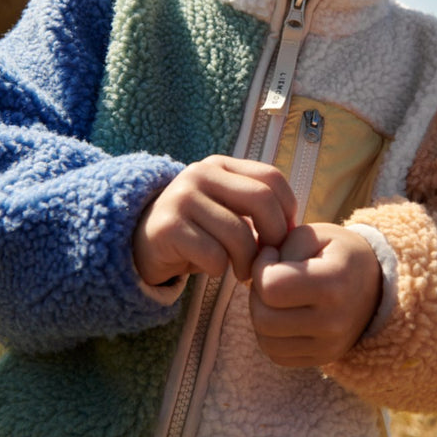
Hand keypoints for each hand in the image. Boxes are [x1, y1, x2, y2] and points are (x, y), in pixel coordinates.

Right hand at [133, 155, 296, 285]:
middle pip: (262, 201)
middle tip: (268, 260)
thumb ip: (256, 208)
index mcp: (220, 165)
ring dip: (247, 262)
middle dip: (274, 237)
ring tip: (242, 272)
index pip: (272, 178)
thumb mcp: (227, 209)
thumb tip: (295, 228)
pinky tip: (211, 269)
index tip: (284, 237)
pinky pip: (213, 255)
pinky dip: (219, 269)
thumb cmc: (197, 232)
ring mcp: (181, 198)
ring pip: (239, 234)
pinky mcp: (168, 228)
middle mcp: (200, 174)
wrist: (141, 245)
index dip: (288, 210)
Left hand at [249, 223, 381, 367]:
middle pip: (263, 318)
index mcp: (333, 284)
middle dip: (256, 293)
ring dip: (261, 315)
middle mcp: (333, 322)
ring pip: (265, 341)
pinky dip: (271, 335)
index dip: (260, 267)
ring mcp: (329, 346)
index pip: (271, 287)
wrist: (376, 285)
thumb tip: (254, 272)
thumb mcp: (313, 235)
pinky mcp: (322, 359)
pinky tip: (283, 314)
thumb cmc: (338, 254)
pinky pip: (276, 355)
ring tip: (277, 296)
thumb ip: (280, 247)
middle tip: (270, 277)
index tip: (272, 255)